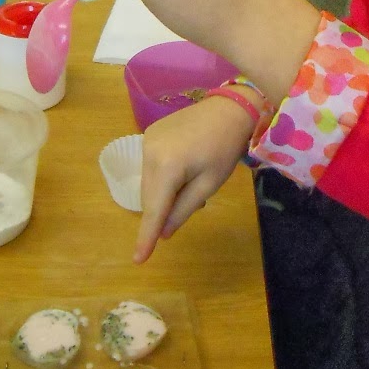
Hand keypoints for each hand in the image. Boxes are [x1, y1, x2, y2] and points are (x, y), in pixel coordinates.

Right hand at [134, 96, 253, 261]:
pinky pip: (151, 165)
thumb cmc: (225, 148)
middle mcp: (148, 152)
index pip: (154, 210)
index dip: (146, 236)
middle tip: (193, 201)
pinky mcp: (149, 133)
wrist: (229, 107)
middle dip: (162, 209)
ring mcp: (146, 140)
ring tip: (192, 181)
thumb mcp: (209, 184)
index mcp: (166, 167)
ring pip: (148, 181)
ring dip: (163, 192)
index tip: (139, 260)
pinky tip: (184, 168)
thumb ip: (183, 209)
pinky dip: (162, 176)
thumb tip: (163, 233)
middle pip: (149, 196)